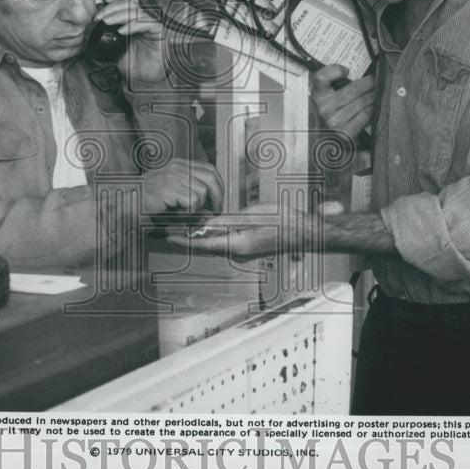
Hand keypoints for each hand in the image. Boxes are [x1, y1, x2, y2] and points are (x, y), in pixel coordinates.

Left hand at [94, 0, 167, 85]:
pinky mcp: (160, 33)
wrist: (142, 81)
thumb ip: (107, 31)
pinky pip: (148, 23)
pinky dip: (133, 25)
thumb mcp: (113, 44)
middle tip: (100, 16)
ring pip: (138, 11)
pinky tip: (122, 31)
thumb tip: (94, 19)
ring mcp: (154, 25)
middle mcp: (146, 19)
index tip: (105, 1)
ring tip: (107, 23)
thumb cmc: (131, 64)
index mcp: (136, 18)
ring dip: (120, 15)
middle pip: (132, 2)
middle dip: (113, 7)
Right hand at [141, 159, 223, 215]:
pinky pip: (192, 201)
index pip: (209, 169)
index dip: (218, 186)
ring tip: (185, 213)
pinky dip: (189, 212)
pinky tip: (176, 213)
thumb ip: (192, 194)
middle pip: (211, 178)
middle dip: (217, 197)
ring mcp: (172, 177)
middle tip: (214, 211)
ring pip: (202, 192)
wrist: (127, 207)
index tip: (217, 201)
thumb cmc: (149, 204)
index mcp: (179, 165)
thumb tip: (213, 206)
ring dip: (198, 207)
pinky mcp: (168, 189)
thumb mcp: (173, 194)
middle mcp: (177, 167)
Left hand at [167, 203, 318, 261]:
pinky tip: (209, 223)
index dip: (183, 239)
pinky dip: (214, 233)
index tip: (167, 236)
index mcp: (236, 246)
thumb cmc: (282, 222)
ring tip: (184, 223)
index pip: (202, 244)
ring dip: (200, 234)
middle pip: (205, 244)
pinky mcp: (247, 246)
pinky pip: (225, 240)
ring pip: (214, 242)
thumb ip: (227, 220)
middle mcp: (237, 252)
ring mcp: (242, 251)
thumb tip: (205, 223)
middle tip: (170, 226)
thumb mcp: (252, 216)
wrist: (302, 232)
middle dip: (188, 236)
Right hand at [311, 65, 375, 140]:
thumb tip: (352, 72)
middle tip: (374, 81)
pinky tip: (371, 107)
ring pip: (362, 102)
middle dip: (368, 83)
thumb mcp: (327, 94)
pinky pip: (365, 115)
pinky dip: (371, 110)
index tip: (346, 71)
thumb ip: (333, 81)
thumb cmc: (331, 110)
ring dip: (372, 96)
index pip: (322, 77)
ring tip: (374, 93)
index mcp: (318, 95)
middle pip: (353, 90)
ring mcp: (334, 121)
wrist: (327, 136)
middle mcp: (324, 108)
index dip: (335, 70)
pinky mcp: (345, 132)